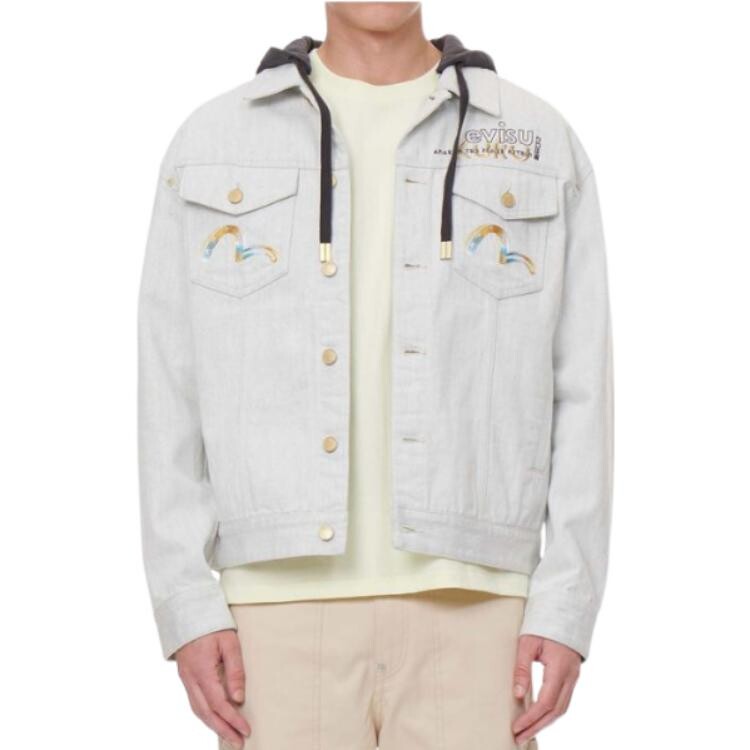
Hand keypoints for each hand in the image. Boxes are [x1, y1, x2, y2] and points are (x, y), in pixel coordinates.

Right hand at [175, 629, 250, 748]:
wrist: (189, 611)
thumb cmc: (213, 624)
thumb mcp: (230, 643)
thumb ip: (235, 671)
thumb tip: (238, 699)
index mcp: (202, 670)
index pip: (218, 703)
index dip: (232, 719)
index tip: (246, 730)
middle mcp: (190, 679)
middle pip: (206, 713)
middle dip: (223, 729)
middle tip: (239, 742)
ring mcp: (185, 678)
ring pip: (198, 710)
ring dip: (213, 725)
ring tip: (229, 736)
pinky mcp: (185, 676)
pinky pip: (194, 702)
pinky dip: (205, 715)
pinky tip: (215, 719)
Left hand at [511, 634, 581, 744]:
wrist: (564, 612)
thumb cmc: (543, 625)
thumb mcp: (527, 642)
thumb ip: (522, 668)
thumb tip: (517, 694)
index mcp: (560, 668)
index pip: (546, 702)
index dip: (531, 718)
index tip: (516, 727)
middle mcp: (571, 677)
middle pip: (556, 711)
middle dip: (537, 727)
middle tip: (519, 738)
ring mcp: (574, 678)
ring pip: (562, 709)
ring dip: (545, 723)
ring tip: (527, 732)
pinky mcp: (572, 677)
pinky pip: (563, 701)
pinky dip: (551, 713)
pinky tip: (539, 718)